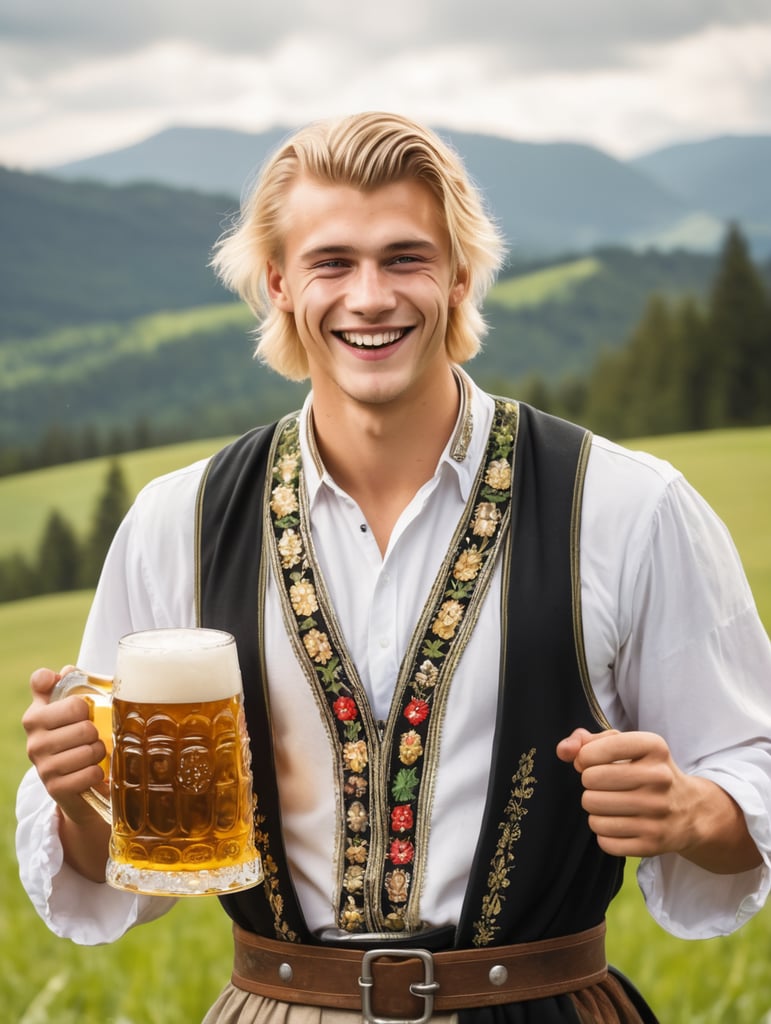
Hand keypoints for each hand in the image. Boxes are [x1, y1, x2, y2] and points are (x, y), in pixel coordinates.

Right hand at [22, 666, 106, 825]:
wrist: (70, 782)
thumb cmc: (71, 736)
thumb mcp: (65, 708)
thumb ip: (64, 684)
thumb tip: (67, 670)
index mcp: (35, 716)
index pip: (73, 703)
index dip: (82, 706)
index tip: (80, 711)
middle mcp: (34, 741)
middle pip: (86, 728)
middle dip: (96, 732)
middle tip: (91, 737)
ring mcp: (42, 766)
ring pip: (90, 751)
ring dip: (98, 752)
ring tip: (91, 753)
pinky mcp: (55, 788)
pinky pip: (91, 773)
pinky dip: (97, 772)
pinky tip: (90, 771)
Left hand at [556, 727, 760, 872]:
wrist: (690, 810)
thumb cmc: (645, 771)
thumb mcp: (624, 746)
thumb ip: (586, 741)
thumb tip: (563, 750)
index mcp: (654, 747)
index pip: (595, 750)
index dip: (584, 758)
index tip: (591, 762)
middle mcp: (660, 778)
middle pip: (591, 781)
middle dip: (588, 784)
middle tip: (601, 786)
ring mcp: (658, 813)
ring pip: (594, 813)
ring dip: (594, 809)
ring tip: (608, 804)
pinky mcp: (654, 843)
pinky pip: (604, 841)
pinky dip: (603, 833)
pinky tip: (618, 823)